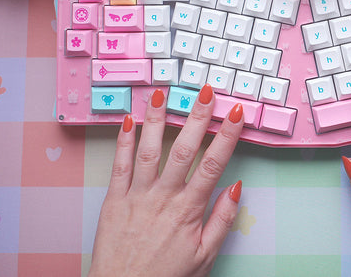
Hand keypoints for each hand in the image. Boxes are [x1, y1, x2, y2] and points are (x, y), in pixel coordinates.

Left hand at [89, 84, 242, 276]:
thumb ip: (222, 220)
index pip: (212, 165)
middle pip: (184, 150)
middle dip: (196, 117)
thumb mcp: (205, 255)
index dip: (226, 136)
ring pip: (149, 151)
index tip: (235, 113)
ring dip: (157, 120)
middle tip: (205, 91)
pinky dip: (124, 141)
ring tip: (163, 94)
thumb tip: (236, 188)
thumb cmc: (165, 276)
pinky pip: (120, 166)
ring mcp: (137, 196)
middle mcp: (163, 198)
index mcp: (188, 210)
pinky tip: (129, 120)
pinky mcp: (114, 200)